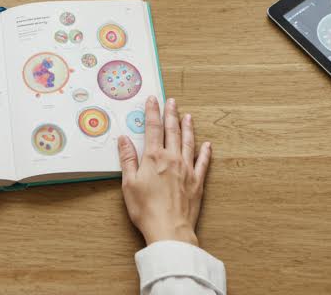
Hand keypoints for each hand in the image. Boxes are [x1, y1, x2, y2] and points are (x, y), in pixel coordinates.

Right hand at [118, 96, 211, 246]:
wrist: (169, 230)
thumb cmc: (146, 209)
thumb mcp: (129, 184)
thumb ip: (127, 159)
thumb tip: (123, 139)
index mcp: (153, 157)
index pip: (152, 127)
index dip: (152, 111)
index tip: (153, 99)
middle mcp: (172, 158)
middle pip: (172, 130)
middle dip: (171, 113)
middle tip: (171, 101)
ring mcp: (186, 168)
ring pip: (188, 141)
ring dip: (187, 127)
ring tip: (188, 116)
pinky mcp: (197, 181)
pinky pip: (203, 162)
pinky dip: (205, 152)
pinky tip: (207, 144)